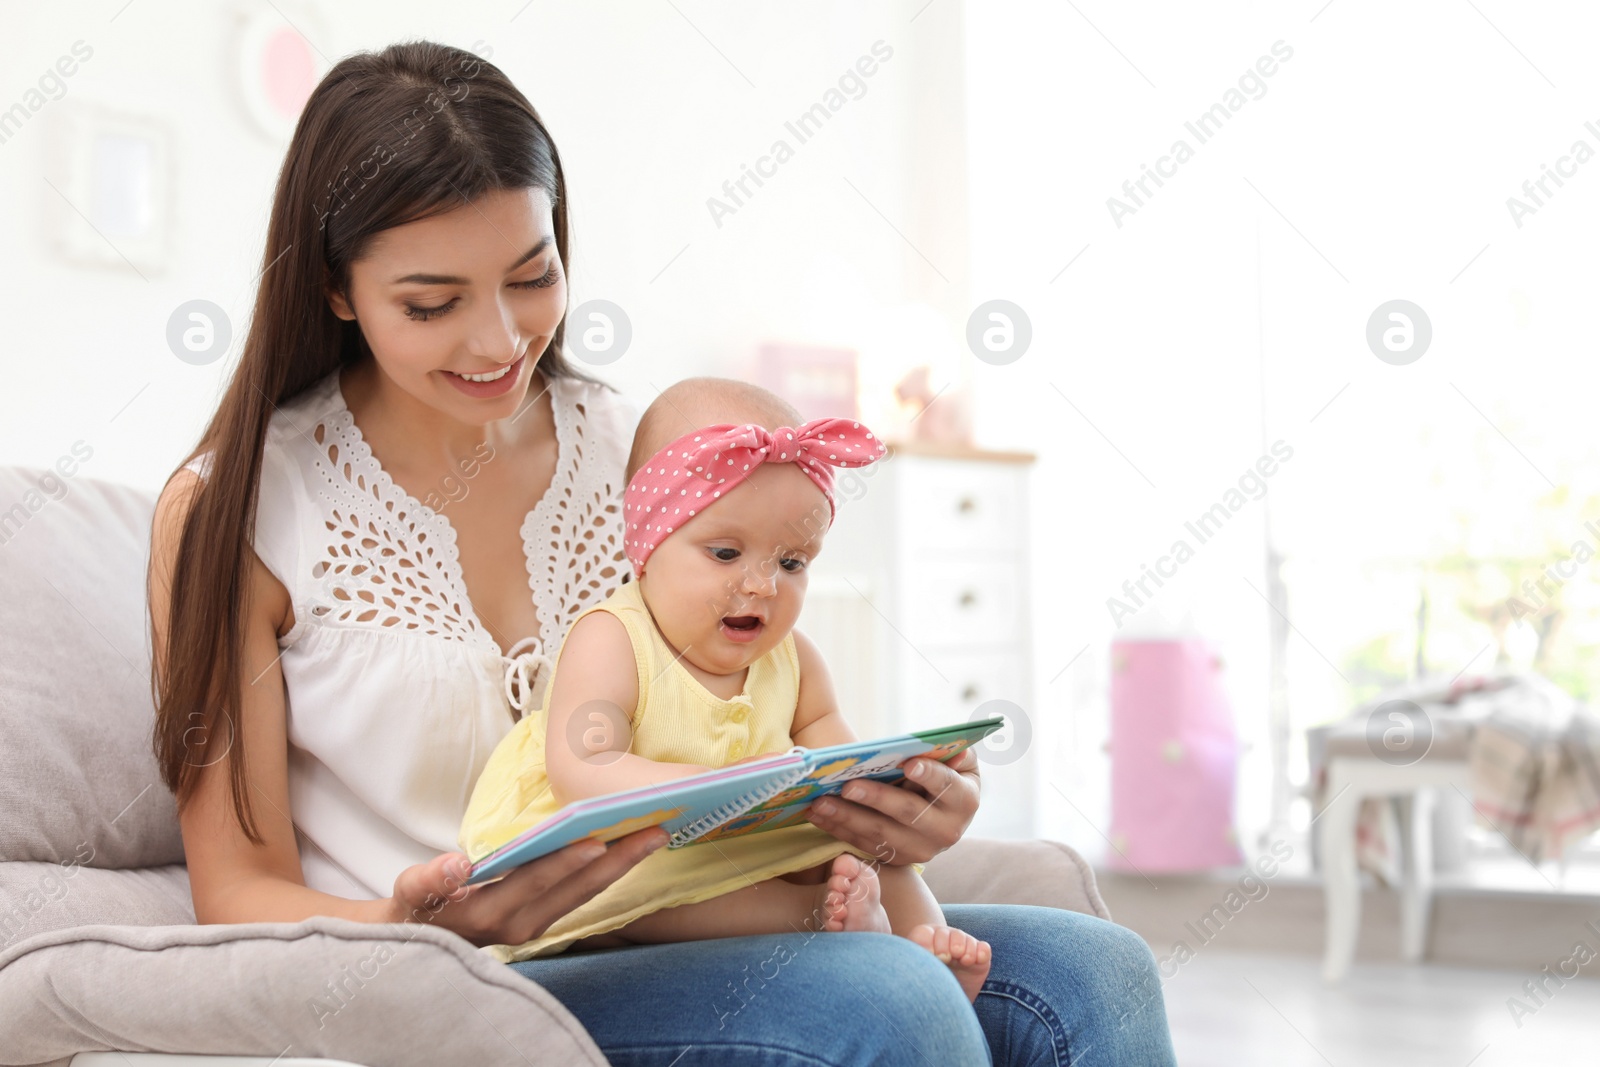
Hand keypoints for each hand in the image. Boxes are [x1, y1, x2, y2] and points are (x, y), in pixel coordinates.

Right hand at [385, 826, 668, 947]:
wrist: (413, 942)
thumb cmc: (413, 909)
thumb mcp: (409, 893)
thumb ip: (429, 879)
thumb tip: (458, 865)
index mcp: (490, 913)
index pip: (536, 882)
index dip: (568, 862)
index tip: (600, 840)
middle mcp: (519, 925)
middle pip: (576, 889)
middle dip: (617, 860)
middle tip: (655, 829)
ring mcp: (534, 927)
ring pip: (586, 894)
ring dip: (621, 866)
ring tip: (654, 836)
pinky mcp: (541, 922)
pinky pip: (581, 896)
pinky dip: (606, 873)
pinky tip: (627, 851)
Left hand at [804, 748, 980, 865]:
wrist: (938, 813)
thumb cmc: (945, 775)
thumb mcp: (957, 762)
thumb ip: (953, 753)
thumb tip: (957, 750)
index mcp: (965, 801)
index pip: (948, 787)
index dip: (930, 775)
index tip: (909, 764)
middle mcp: (947, 831)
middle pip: (908, 813)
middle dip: (876, 798)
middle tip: (847, 785)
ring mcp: (921, 850)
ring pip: (881, 834)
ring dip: (847, 817)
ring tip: (821, 801)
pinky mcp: (896, 859)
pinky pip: (864, 844)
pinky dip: (838, 828)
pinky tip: (818, 813)